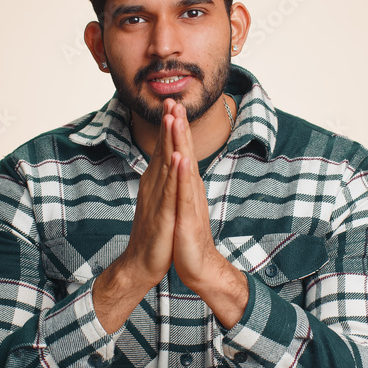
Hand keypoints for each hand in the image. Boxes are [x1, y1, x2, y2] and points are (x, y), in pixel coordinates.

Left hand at [169, 104, 248, 327]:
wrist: (198, 265)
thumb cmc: (186, 236)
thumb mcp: (178, 206)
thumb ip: (178, 186)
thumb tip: (175, 169)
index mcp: (185, 186)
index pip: (180, 152)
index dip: (175, 129)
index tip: (170, 106)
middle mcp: (190, 189)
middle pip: (185, 152)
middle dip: (179, 126)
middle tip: (175, 101)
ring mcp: (190, 201)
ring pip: (185, 166)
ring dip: (181, 142)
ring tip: (177, 120)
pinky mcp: (188, 216)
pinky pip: (184, 193)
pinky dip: (182, 175)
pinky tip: (181, 160)